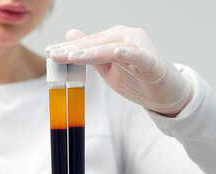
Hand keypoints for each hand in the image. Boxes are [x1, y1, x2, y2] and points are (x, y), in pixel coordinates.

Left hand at [46, 25, 193, 116]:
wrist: (166, 93)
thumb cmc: (136, 79)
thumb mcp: (107, 69)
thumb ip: (90, 55)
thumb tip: (69, 37)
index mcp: (114, 39)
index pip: (87, 43)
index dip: (68, 48)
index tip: (49, 52)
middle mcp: (126, 38)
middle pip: (96, 43)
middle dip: (73, 49)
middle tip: (52, 54)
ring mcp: (139, 48)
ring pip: (112, 48)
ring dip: (92, 52)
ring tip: (72, 56)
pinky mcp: (152, 62)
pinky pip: (139, 57)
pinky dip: (129, 54)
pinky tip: (118, 52)